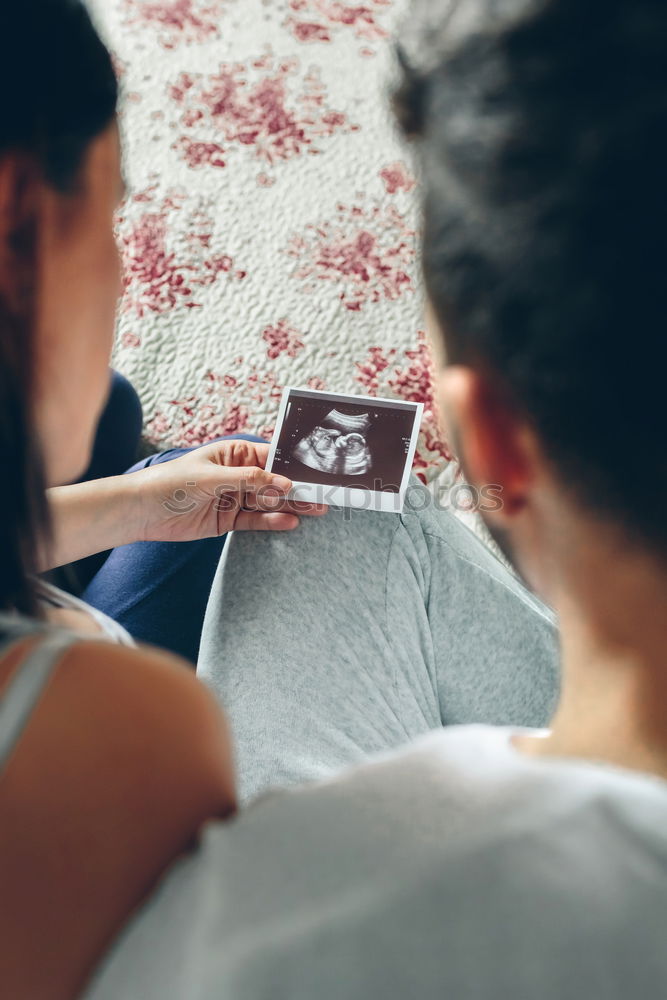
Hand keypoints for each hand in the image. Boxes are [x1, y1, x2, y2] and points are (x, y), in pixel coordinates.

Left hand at [130, 439, 327, 542]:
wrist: (141, 511)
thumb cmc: (171, 483)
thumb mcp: (213, 477)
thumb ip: (250, 480)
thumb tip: (283, 482)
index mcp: (233, 454)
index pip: (270, 457)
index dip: (293, 465)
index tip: (315, 473)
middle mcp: (237, 475)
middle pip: (274, 481)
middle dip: (298, 488)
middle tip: (323, 495)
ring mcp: (234, 498)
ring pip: (269, 502)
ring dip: (291, 506)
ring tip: (316, 510)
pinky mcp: (228, 520)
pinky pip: (255, 520)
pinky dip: (272, 521)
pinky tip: (290, 521)